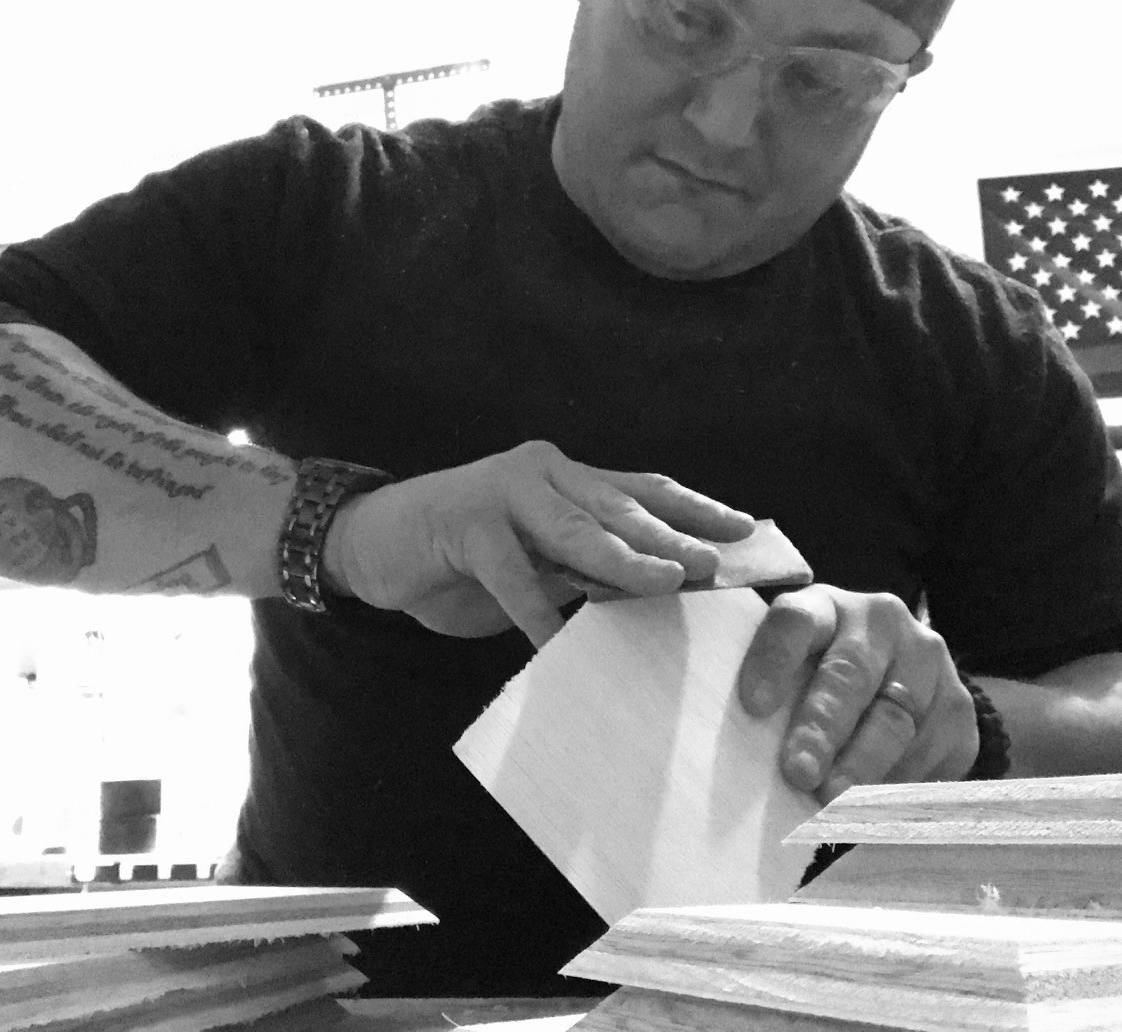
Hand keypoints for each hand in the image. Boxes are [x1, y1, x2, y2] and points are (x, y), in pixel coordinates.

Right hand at [324, 440, 755, 645]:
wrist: (374, 539)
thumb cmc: (462, 556)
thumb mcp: (535, 562)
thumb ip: (583, 568)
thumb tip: (654, 592)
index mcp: (567, 478)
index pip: (644, 489)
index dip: (696, 509)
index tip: (747, 530)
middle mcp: (543, 474)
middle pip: (621, 506)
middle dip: (673, 536)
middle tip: (716, 565)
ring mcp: (503, 494)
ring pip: (576, 528)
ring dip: (624, 558)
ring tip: (665, 583)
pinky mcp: (464, 526)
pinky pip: (511, 576)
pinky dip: (538, 613)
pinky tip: (560, 646)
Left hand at [736, 585, 976, 803]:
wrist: (901, 671)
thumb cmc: (820, 674)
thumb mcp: (793, 668)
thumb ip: (773, 696)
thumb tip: (747, 758)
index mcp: (825, 607)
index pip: (795, 621)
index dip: (774, 660)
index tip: (753, 706)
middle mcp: (881, 622)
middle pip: (851, 675)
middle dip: (823, 729)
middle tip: (801, 774)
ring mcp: (928, 660)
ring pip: (897, 720)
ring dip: (863, 767)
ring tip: (833, 804)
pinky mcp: (960, 705)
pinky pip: (934, 750)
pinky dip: (900, 783)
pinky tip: (874, 807)